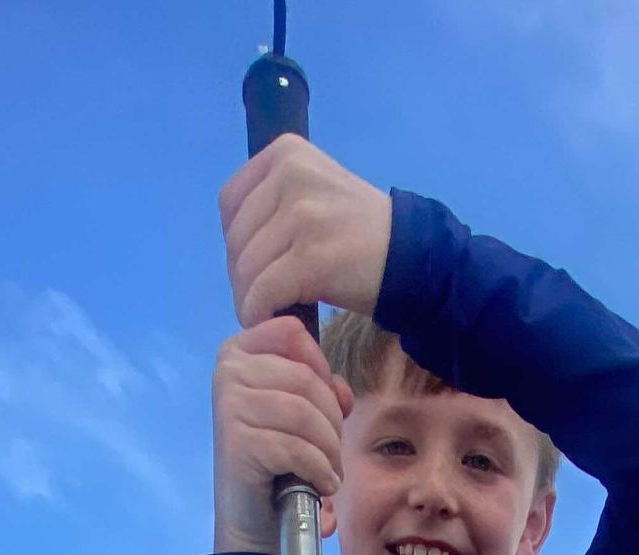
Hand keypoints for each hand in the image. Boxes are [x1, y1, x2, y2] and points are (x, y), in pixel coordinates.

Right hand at [212, 317, 354, 553]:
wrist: (252, 517)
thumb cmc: (278, 459)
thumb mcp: (301, 411)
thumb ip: (321, 385)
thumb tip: (341, 393)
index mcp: (239, 352)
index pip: (291, 331)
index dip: (319, 364)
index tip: (324, 401)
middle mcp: (228, 371)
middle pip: (306, 377)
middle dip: (332, 420)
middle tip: (332, 451)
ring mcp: (229, 405)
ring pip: (304, 413)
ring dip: (329, 449)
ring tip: (329, 469)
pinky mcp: (237, 442)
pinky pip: (297, 447)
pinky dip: (319, 470)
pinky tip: (322, 484)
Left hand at [219, 135, 392, 330]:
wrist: (408, 257)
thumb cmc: (357, 233)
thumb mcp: (313, 190)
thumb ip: (273, 199)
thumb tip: (235, 238)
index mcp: (286, 152)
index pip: (230, 202)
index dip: (235, 241)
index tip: (255, 265)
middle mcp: (291, 173)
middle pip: (236, 238)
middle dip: (241, 276)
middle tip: (263, 296)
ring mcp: (301, 213)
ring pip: (245, 268)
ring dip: (249, 299)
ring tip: (268, 310)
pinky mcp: (310, 256)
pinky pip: (263, 292)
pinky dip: (258, 313)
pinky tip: (270, 319)